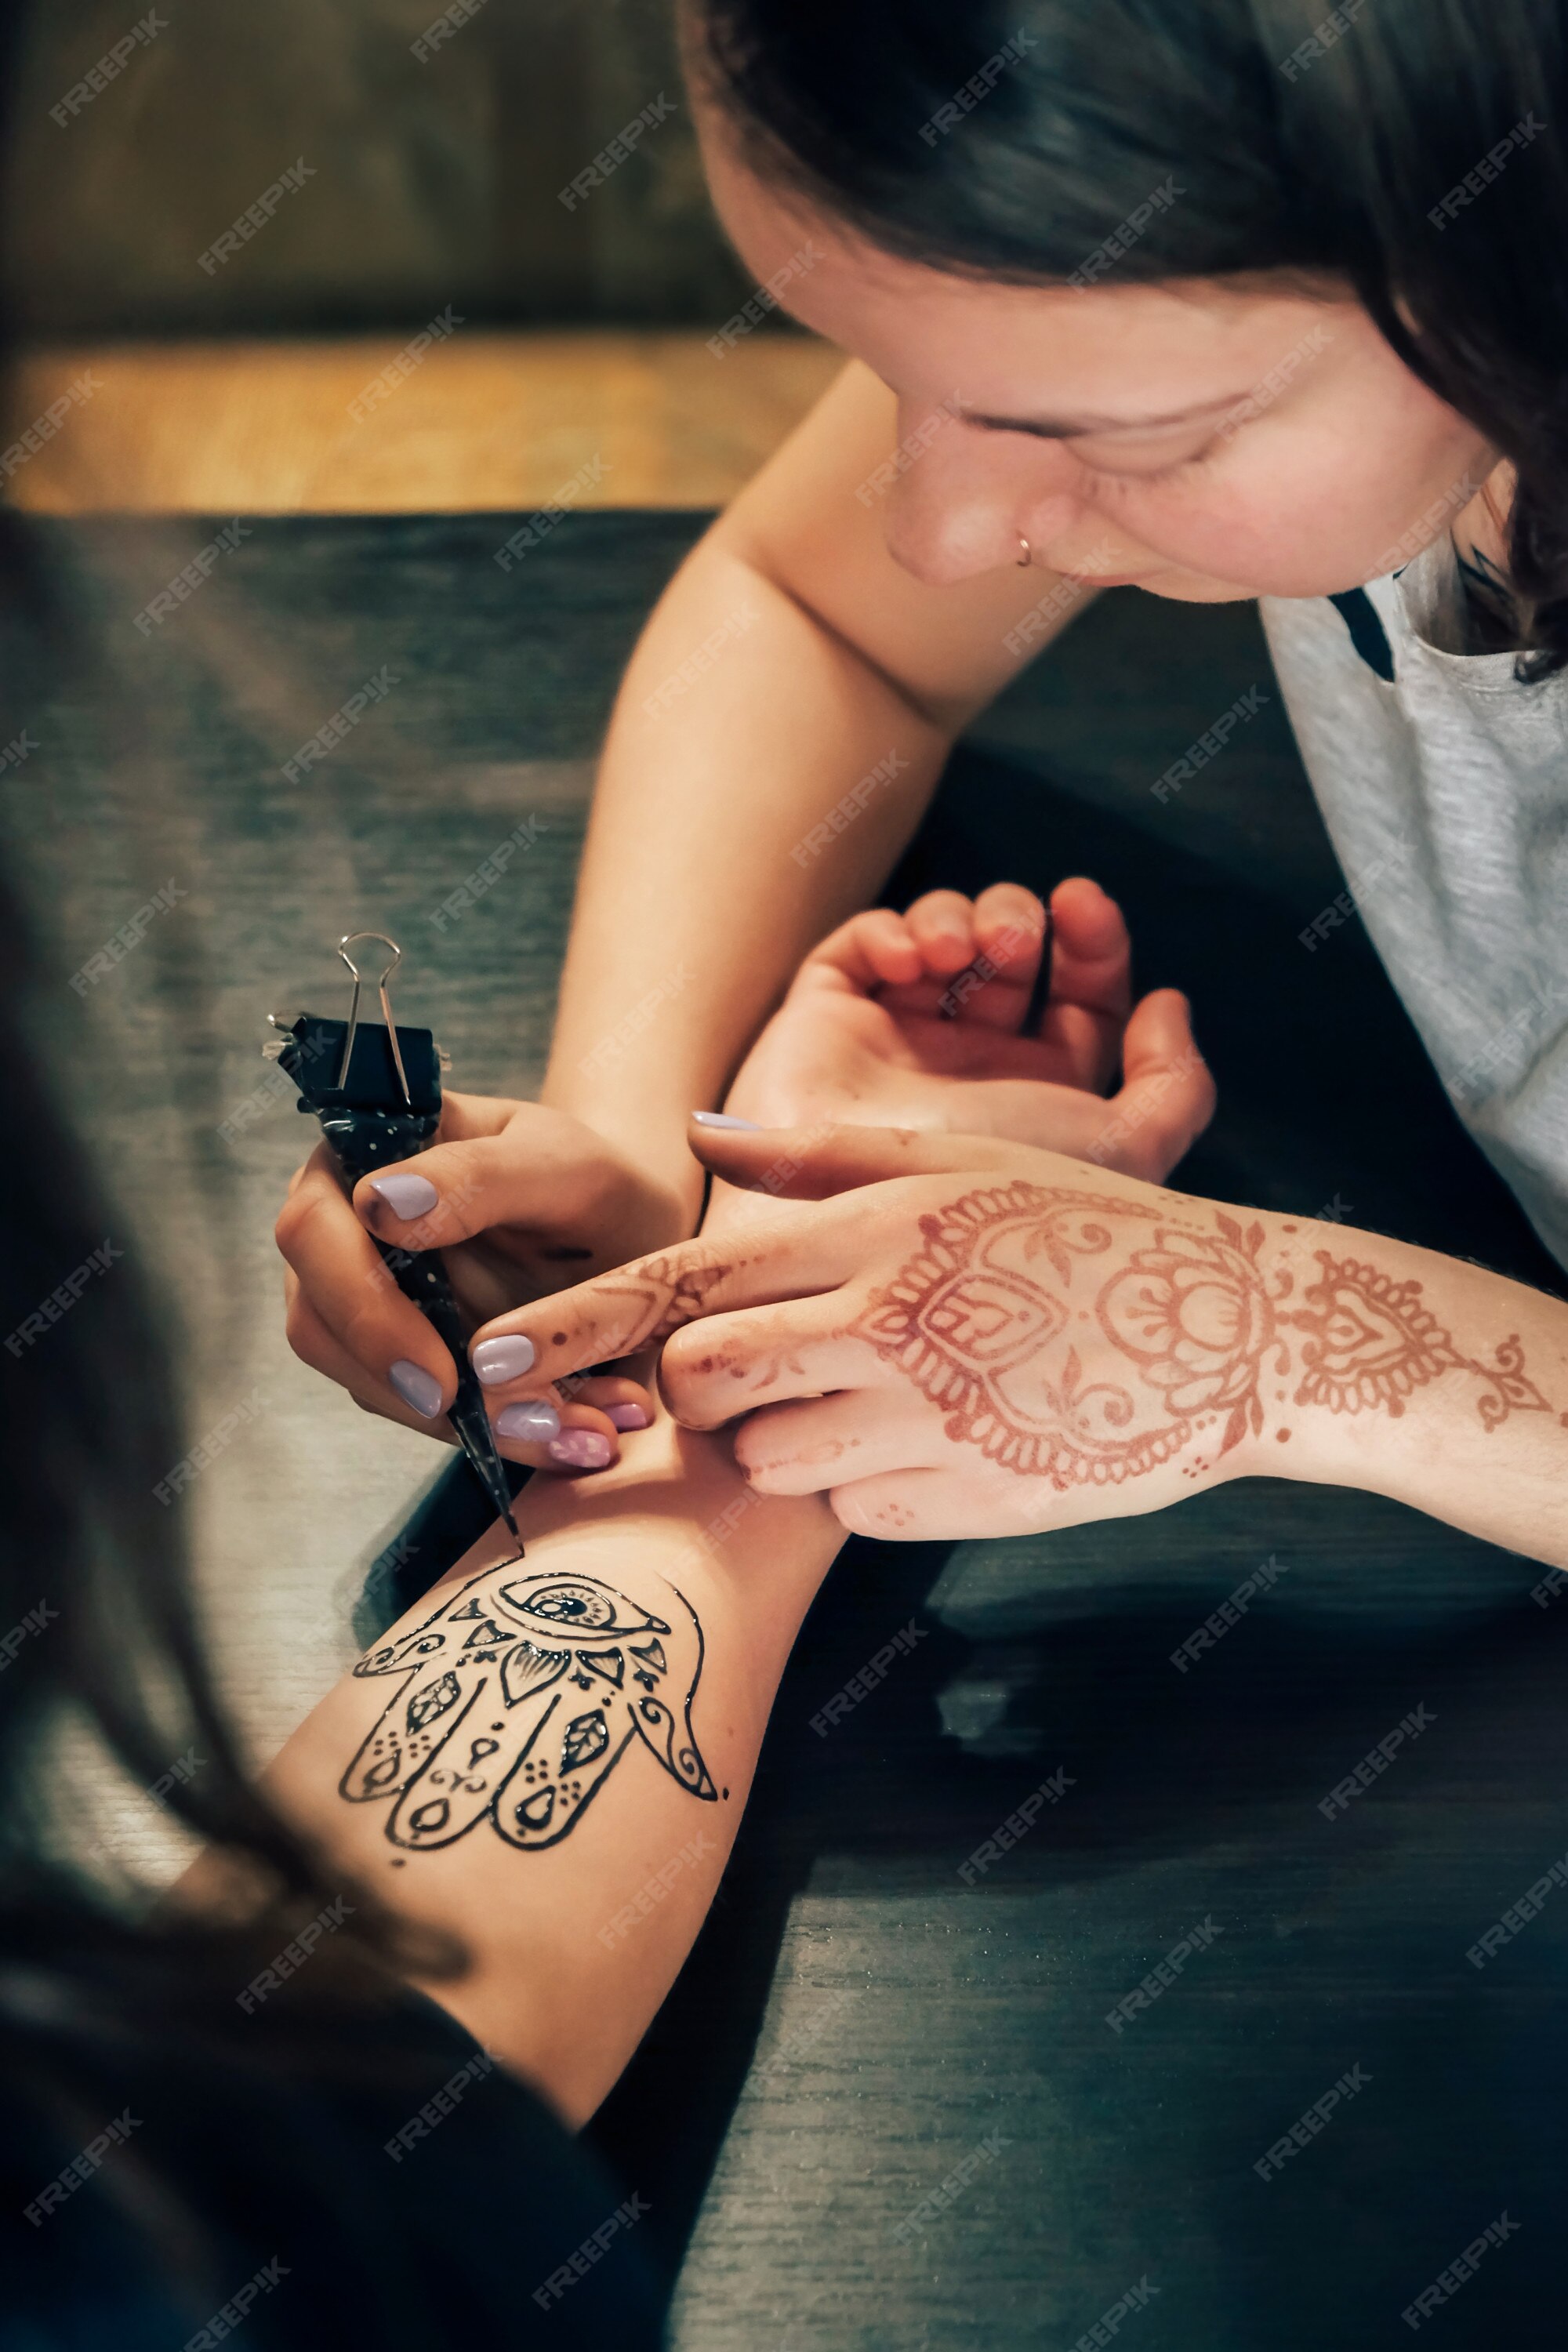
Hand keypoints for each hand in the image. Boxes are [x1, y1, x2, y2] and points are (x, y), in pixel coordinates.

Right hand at [275, 1093, 679, 1471]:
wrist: (634, 1241)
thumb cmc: (593, 1184)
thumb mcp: (560, 1164)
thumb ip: (475, 1175)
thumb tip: (374, 1201)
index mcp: (360, 1159)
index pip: (314, 1227)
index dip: (359, 1300)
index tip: (439, 1366)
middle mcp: (344, 1235)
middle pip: (319, 1321)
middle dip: (403, 1381)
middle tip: (494, 1420)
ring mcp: (366, 1307)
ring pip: (368, 1383)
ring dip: (461, 1421)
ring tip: (559, 1430)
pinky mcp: (403, 1366)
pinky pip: (423, 1413)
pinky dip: (492, 1432)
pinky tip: (563, 1433)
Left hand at [462, 1122, 1307, 1540]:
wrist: (1236, 1333)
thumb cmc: (1088, 1234)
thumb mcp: (960, 1167)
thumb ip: (819, 1158)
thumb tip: (697, 1135)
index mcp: (871, 1231)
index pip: (679, 1285)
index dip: (570, 1325)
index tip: (486, 1361)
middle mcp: (881, 1325)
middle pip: (698, 1384)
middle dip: (697, 1388)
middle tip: (759, 1372)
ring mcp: (921, 1424)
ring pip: (767, 1457)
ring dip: (787, 1437)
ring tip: (875, 1395)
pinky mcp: (958, 1504)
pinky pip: (853, 1511)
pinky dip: (868, 1485)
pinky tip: (941, 1438)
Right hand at [722, 878, 1213, 1182]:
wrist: (860, 1212)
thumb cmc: (992, 1187)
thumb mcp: (1121, 1154)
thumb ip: (1175, 1086)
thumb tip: (1169, 1004)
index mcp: (1040, 1096)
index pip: (1083, 997)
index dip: (1094, 942)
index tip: (1084, 903)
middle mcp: (968, 1067)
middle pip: (1012, 952)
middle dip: (1018, 919)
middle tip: (1014, 937)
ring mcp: (893, 1041)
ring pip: (940, 934)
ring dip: (956, 917)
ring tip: (952, 953)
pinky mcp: (823, 1021)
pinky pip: (859, 947)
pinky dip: (889, 932)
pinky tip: (905, 962)